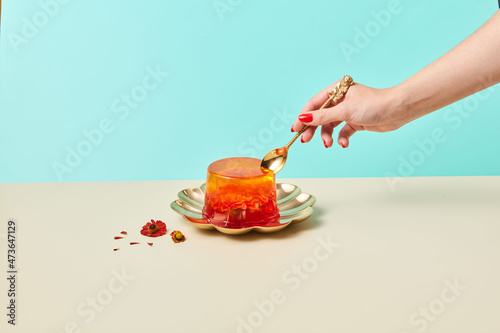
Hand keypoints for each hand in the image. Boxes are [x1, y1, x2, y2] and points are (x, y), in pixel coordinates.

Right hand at [291, 81, 409, 147]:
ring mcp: (348, 111)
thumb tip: (302, 119)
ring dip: (328, 136)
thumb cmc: (373, 104)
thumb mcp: (344, 111)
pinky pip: (343, 131)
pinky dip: (342, 138)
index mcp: (336, 90)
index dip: (303, 117)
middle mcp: (341, 100)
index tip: (295, 130)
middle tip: (306, 141)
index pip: (313, 104)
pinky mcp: (356, 122)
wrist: (398, 110)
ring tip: (329, 144)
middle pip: (320, 116)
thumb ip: (322, 116)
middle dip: (313, 129)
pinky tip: (344, 144)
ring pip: (331, 125)